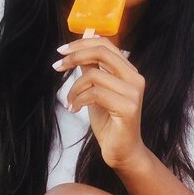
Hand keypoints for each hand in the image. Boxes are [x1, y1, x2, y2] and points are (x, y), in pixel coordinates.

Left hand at [54, 37, 146, 170]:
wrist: (122, 151)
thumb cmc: (109, 122)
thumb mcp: (94, 91)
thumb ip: (91, 70)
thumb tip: (79, 49)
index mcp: (129, 71)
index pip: (106, 45)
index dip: (82, 43)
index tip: (61, 51)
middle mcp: (135, 78)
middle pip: (102, 52)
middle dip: (75, 56)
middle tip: (58, 66)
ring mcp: (134, 92)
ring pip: (94, 76)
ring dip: (74, 88)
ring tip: (70, 101)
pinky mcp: (128, 107)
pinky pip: (95, 94)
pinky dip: (79, 100)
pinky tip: (75, 109)